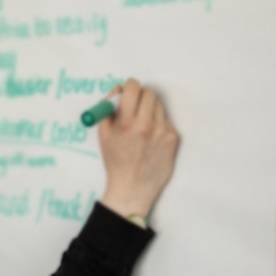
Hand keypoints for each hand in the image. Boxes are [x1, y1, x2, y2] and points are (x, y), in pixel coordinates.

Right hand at [96, 79, 179, 220]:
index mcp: (126, 123)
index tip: (128, 90)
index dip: (129, 86)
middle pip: (149, 93)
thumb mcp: (103, 135)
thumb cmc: (116, 161)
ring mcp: (161, 132)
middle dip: (140, 96)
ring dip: (150, 110)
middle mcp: (145, 125)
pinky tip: (150, 139)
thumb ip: (108, 109)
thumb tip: (118, 89)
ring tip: (142, 126)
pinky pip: (165, 121)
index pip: (133, 88)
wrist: (132, 188)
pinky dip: (158, 125)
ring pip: (159, 105)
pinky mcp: (172, 139)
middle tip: (135, 106)